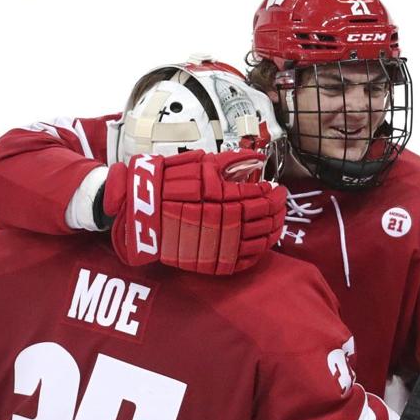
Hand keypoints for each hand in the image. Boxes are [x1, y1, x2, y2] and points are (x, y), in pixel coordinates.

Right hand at [104, 150, 286, 273]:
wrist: (138, 213)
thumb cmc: (166, 185)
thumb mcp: (197, 165)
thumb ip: (230, 162)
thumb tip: (256, 158)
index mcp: (220, 197)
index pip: (258, 197)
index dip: (273, 194)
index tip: (278, 189)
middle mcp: (222, 221)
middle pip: (262, 218)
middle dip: (276, 210)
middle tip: (281, 203)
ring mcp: (217, 244)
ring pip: (258, 240)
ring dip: (272, 230)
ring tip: (277, 220)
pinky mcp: (210, 261)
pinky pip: (243, 260)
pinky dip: (258, 251)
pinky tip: (264, 242)